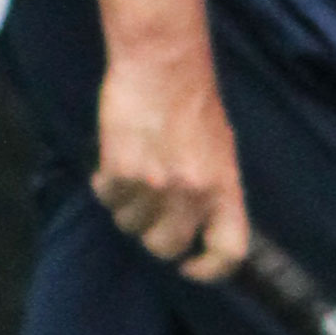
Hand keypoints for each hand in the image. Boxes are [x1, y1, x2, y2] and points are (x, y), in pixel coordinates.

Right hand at [92, 36, 248, 279]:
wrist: (163, 65)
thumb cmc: (194, 103)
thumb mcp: (221, 151)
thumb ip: (212, 191)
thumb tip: (201, 228)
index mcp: (224, 189)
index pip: (228, 252)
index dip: (210, 270)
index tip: (191, 267)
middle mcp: (192, 194)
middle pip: (167, 248)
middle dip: (155, 238)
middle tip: (151, 215)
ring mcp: (155, 186)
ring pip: (131, 226)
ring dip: (128, 208)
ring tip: (133, 177)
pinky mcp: (121, 171)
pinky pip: (108, 200)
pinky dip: (107, 187)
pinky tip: (114, 163)